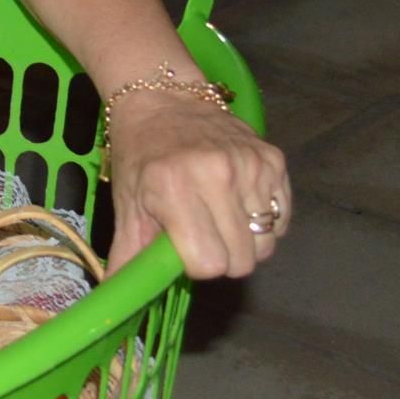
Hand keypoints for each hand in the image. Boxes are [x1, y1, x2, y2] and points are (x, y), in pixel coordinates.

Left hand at [104, 89, 290, 278]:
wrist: (163, 98)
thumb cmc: (140, 154)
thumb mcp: (127, 204)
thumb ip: (129, 255)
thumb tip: (118, 300)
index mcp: (175, 189)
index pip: (209, 263)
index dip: (197, 265)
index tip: (183, 248)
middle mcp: (217, 175)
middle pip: (243, 260)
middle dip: (223, 258)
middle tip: (202, 234)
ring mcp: (250, 165)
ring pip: (266, 242)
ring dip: (245, 240)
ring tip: (219, 216)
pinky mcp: (273, 158)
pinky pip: (281, 217)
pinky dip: (264, 221)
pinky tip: (238, 203)